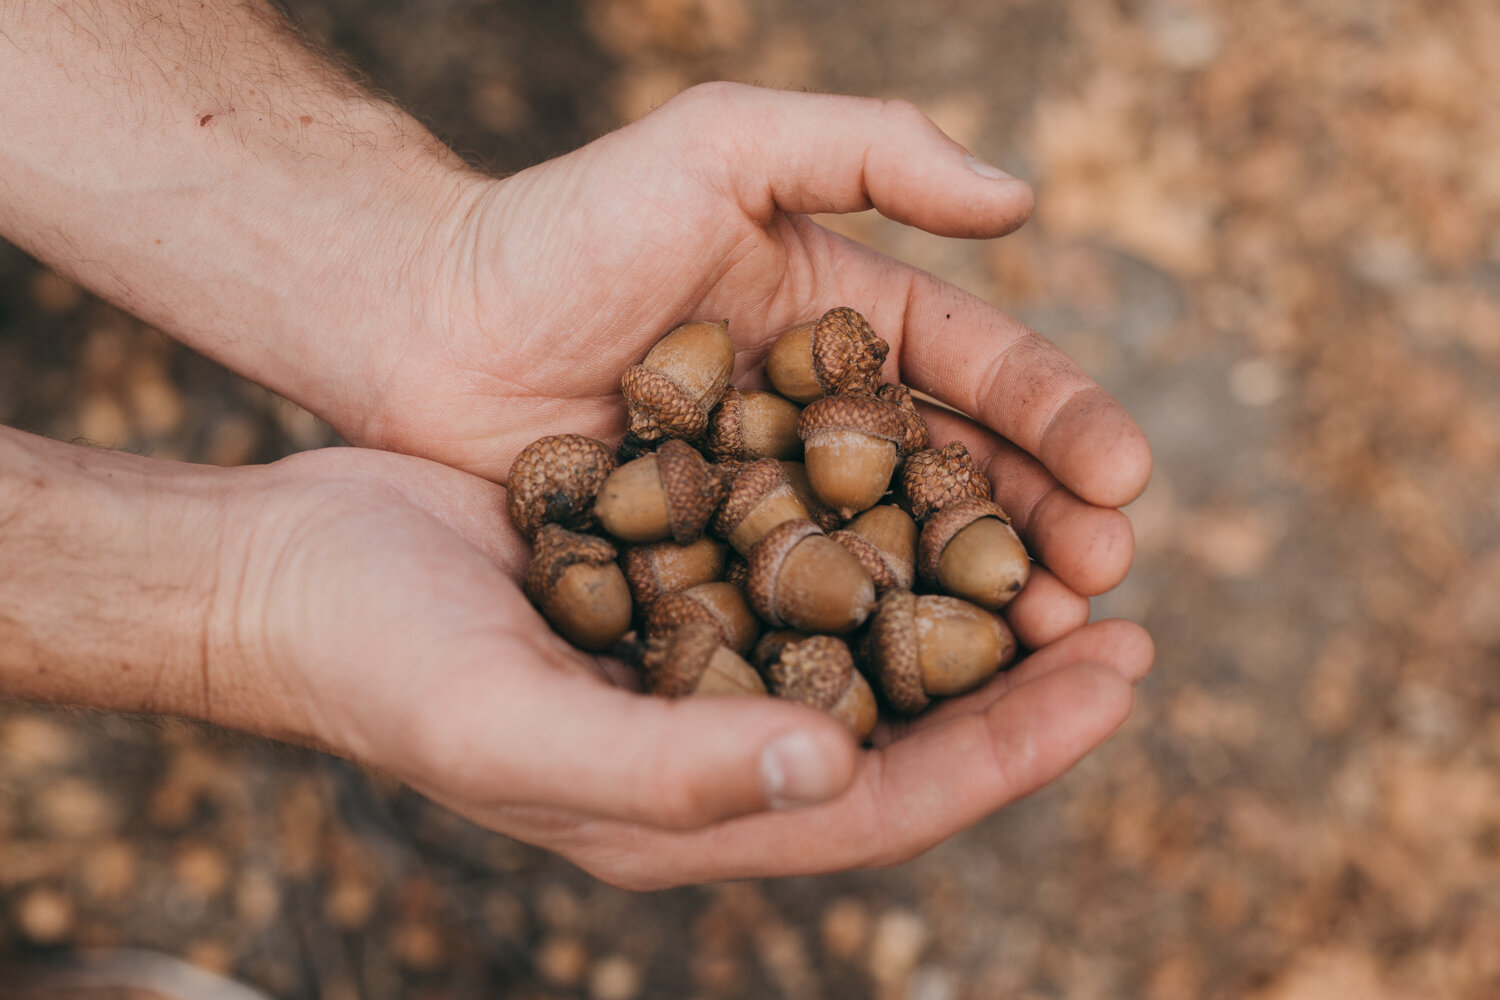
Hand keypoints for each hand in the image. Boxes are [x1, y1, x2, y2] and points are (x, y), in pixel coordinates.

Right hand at [215, 447, 1151, 888]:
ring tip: (1059, 542)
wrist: (290, 567)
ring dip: (962, 595)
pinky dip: (877, 524)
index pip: (890, 798)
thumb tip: (839, 768)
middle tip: (1126, 608)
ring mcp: (695, 654)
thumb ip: (670, 769)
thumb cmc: (381, 661)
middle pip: (903, 723)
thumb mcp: (514, 725)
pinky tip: (931, 471)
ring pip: (866, 637)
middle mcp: (712, 740)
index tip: (1120, 677)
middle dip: (1019, 678)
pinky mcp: (674, 571)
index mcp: (690, 808)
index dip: (1012, 748)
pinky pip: (805, 555)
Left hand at [356, 83, 1149, 637]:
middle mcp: (826, 421)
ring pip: (899, 560)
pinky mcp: (710, 574)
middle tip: (1103, 586)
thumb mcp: (716, 147)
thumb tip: (1021, 199)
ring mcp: (771, 505)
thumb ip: (864, 147)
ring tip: (1050, 647)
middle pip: (962, 479)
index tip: (1125, 477)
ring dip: (980, 604)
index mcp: (848, 325)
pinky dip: (866, 650)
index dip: (1061, 422)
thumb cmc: (562, 226)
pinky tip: (921, 693)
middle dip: (1043, 530)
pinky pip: (804, 615)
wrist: (415, 318)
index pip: (982, 371)